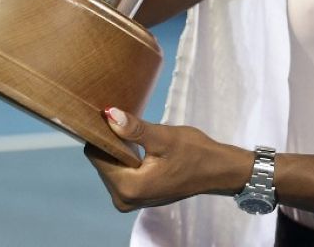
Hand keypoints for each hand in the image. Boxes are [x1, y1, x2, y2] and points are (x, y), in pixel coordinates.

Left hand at [85, 108, 249, 211]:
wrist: (217, 171)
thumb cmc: (194, 153)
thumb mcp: (164, 137)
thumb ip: (134, 129)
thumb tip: (108, 114)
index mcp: (128, 187)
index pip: (96, 155)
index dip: (101, 133)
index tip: (110, 116)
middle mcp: (123, 199)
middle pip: (101, 162)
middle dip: (111, 141)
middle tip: (127, 122)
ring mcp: (129, 200)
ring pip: (110, 166)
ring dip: (119, 148)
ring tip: (135, 133)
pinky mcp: (136, 197)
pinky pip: (120, 172)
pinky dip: (126, 157)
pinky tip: (139, 146)